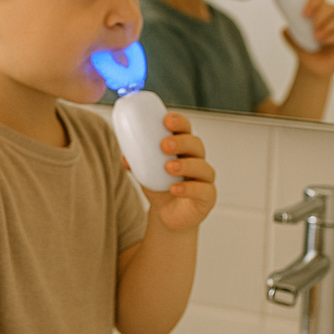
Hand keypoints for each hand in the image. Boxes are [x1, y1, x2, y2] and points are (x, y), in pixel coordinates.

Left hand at [136, 113, 215, 231]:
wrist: (167, 214)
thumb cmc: (160, 186)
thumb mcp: (145, 172)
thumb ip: (137, 163)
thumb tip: (126, 157)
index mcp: (182, 148)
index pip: (185, 130)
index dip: (179, 122)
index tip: (167, 120)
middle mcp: (196, 160)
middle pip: (196, 145)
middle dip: (181, 142)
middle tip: (164, 144)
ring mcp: (204, 179)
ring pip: (202, 167)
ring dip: (186, 165)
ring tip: (168, 167)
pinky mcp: (207, 197)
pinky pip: (203, 190)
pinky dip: (188, 188)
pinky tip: (174, 188)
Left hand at [287, 0, 333, 76]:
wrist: (313, 68)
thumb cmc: (306, 50)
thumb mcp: (294, 42)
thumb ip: (289, 35)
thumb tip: (284, 30)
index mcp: (319, 13)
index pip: (319, 0)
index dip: (313, 2)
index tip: (304, 14)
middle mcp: (332, 18)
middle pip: (330, 7)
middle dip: (320, 15)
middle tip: (312, 26)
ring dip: (326, 26)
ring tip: (316, 37)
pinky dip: (333, 36)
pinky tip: (324, 41)